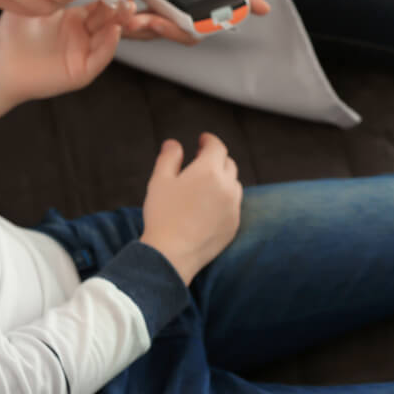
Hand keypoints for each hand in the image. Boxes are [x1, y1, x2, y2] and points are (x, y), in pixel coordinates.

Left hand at [0, 0, 134, 104]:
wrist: (1, 64)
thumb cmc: (13, 34)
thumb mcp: (34, 4)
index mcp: (74, 18)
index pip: (100, 1)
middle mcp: (82, 34)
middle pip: (110, 16)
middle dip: (122, 1)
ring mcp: (83, 52)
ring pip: (110, 35)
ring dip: (120, 20)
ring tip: (125, 5)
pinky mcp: (81, 71)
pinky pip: (100, 57)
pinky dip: (109, 44)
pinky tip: (114, 30)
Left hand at [123, 0, 270, 44]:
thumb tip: (263, 9)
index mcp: (204, 17)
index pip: (188, 34)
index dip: (172, 32)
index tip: (158, 24)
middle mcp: (184, 16)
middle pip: (161, 30)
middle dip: (144, 27)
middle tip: (128, 20)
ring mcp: (165, 6)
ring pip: (145, 20)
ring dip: (130, 17)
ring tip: (118, 8)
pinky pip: (135, 3)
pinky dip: (125, 0)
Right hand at [139, 134, 242, 285]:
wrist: (172, 253)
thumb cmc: (163, 214)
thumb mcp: (159, 180)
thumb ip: (169, 158)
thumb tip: (174, 144)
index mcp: (208, 171)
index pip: (217, 147)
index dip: (209, 140)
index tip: (202, 139)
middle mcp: (227, 187)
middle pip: (228, 164)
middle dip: (216, 158)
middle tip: (201, 158)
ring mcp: (233, 208)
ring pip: (234, 185)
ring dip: (222, 179)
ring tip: (205, 183)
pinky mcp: (234, 225)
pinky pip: (233, 205)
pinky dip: (224, 199)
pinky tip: (208, 206)